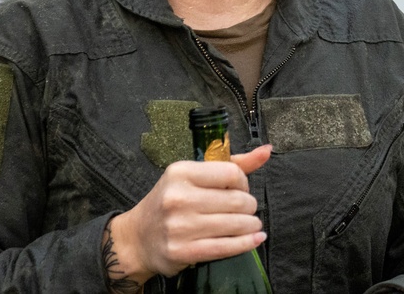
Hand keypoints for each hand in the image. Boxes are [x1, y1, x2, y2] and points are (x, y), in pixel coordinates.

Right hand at [103, 144, 271, 286]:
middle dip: (249, 205)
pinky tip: (255, 239)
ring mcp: (180, 226)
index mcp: (180, 172)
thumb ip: (231, 164)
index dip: (244, 182)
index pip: (231, 173)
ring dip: (251, 224)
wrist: (137, 238)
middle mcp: (178, 197)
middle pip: (237, 200)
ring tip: (251, 224)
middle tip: (247, 209)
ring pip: (235, 224)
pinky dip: (246, 243)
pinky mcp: (183, 251)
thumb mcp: (192, 176)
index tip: (241, 189)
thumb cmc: (170, 202)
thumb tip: (266, 151)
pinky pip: (226, 247)